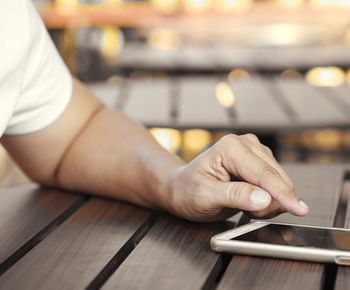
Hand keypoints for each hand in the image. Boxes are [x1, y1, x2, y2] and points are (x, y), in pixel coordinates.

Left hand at [168, 134, 308, 221]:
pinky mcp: (259, 161)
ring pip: (279, 180)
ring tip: (244, 205)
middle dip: (271, 201)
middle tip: (249, 213)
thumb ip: (234, 196)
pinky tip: (251, 200)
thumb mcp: (205, 197)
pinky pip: (276, 182)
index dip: (283, 194)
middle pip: (276, 177)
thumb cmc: (187, 191)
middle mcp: (245, 144)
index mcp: (231, 148)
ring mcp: (254, 151)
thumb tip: (264, 198)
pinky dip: (269, 198)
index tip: (299, 209)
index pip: (264, 173)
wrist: (181, 189)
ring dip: (270, 200)